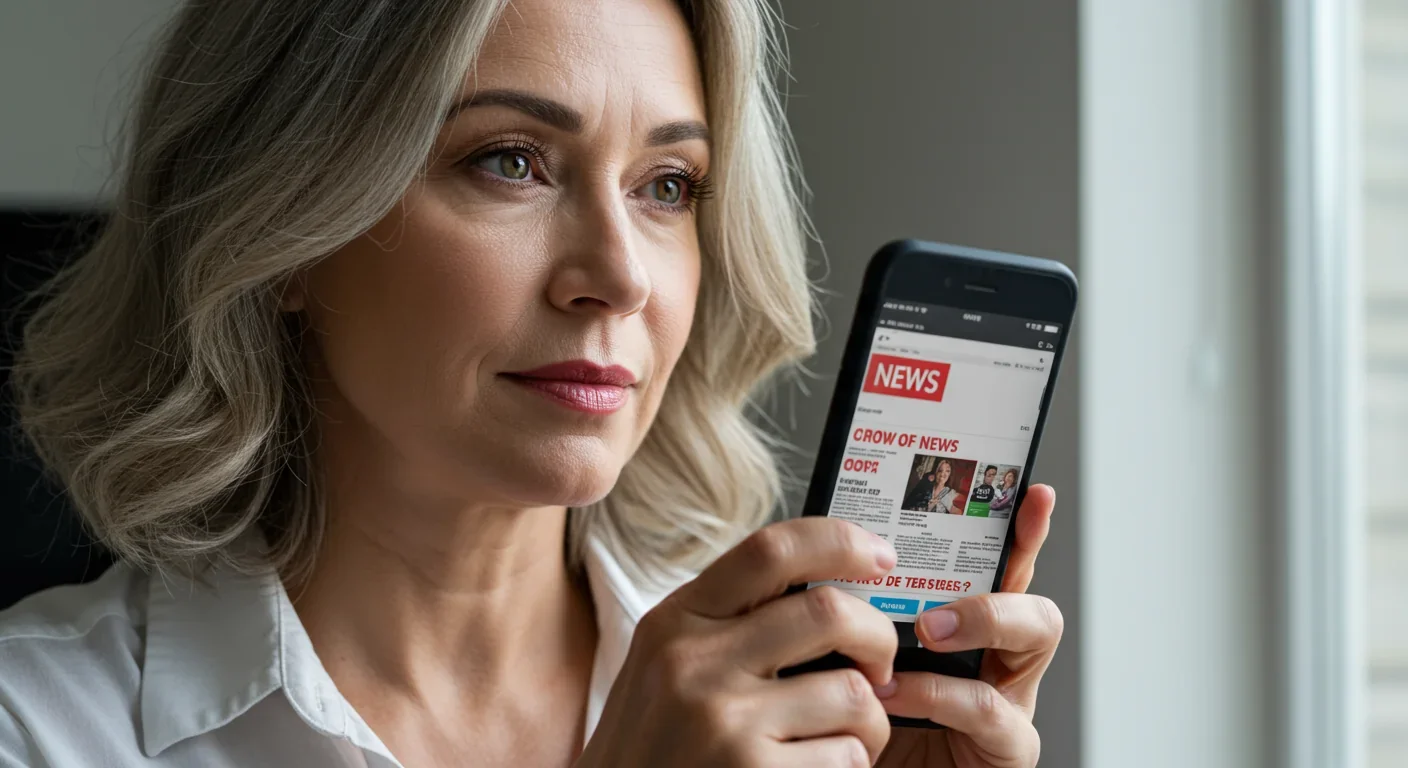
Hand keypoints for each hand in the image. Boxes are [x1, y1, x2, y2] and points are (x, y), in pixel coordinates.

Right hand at [577, 517, 899, 766]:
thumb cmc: (653, 748)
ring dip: (869, 723)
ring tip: (842, 740)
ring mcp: (724, 720)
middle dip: (878, 639)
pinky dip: (849, 767)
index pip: (770, 550)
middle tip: (880, 667)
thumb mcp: (667, 666)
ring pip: (852, 695)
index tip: (881, 558)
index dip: (840, 542)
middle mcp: (696, 662)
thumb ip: (729, 624)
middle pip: (829, 612)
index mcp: (678, 621)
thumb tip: (829, 593)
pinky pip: (847, 757)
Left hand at [876, 485, 1062, 767]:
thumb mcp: (856, 651)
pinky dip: (938, 695)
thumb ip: (862, 608)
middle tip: (937, 607)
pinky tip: (894, 694)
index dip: (1024, 531)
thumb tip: (832, 548)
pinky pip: (987, 708)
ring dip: (976, 627)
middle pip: (1037, 610)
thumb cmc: (857, 717)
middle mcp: (1000, 666)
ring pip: (1032, 646)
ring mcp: (1009, 707)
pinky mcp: (1007, 749)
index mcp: (967, 631)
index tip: (1034, 492)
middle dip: (998, 593)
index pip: (1004, 570)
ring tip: (923, 635)